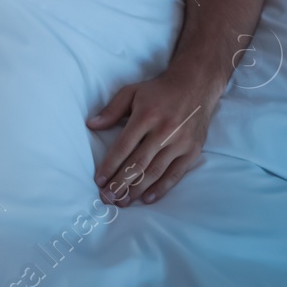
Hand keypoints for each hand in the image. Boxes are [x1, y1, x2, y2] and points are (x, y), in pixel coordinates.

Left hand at [87, 67, 219, 205]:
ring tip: (122, 202)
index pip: (123, 147)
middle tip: (107, 198)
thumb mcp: (131, 92)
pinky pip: (175, 174)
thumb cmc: (158, 91)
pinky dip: (161, 188)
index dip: (110, 166)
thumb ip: (111, 110)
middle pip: (138, 164)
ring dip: (137, 189)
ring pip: (155, 172)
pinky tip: (147, 198)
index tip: (98, 181)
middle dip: (120, 184)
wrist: (195, 85)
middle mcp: (163, 131)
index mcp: (146, 116)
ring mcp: (180, 143)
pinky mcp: (192, 150)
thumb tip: (91, 125)